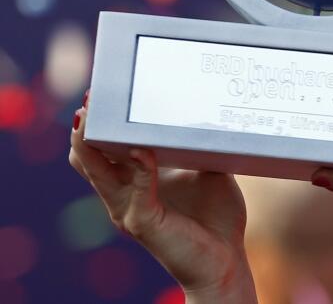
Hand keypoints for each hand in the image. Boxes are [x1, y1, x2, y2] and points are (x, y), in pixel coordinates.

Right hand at [68, 94, 256, 301]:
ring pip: (97, 172)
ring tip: (94, 117)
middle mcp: (122, 195)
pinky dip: (138, 169)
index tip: (98, 93)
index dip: (94, 124)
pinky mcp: (144, 223)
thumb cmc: (215, 218)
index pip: (99, 150)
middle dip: (85, 127)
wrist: (225, 260)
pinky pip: (136, 192)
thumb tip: (207, 111)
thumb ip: (198, 145)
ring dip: (95, 142)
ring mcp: (129, 210)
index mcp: (132, 182)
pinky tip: (142, 151)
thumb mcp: (207, 170)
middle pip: (86, 157)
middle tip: (92, 98)